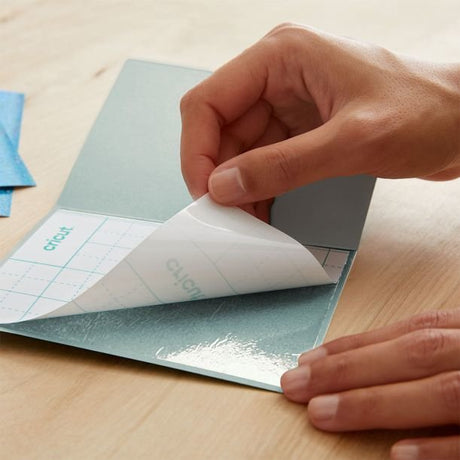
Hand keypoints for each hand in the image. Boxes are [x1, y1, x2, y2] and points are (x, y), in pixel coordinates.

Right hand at [180, 24, 459, 218]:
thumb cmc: (424, 115)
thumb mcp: (351, 142)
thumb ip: (283, 165)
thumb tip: (222, 187)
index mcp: (281, 56)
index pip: (208, 102)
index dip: (197, 150)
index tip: (206, 195)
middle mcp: (276, 77)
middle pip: (220, 130)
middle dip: (219, 177)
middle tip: (224, 220)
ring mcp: (287, 105)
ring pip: (239, 151)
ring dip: (238, 189)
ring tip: (245, 225)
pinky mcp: (300, 130)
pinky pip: (264, 162)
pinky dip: (259, 189)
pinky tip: (262, 215)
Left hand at [281, 308, 459, 459]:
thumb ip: (430, 351)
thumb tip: (365, 363)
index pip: (406, 334)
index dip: (354, 347)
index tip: (308, 360)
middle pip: (414, 354)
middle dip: (349, 369)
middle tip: (296, 385)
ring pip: (441, 392)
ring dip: (375, 402)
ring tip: (321, 413)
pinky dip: (439, 447)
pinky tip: (397, 454)